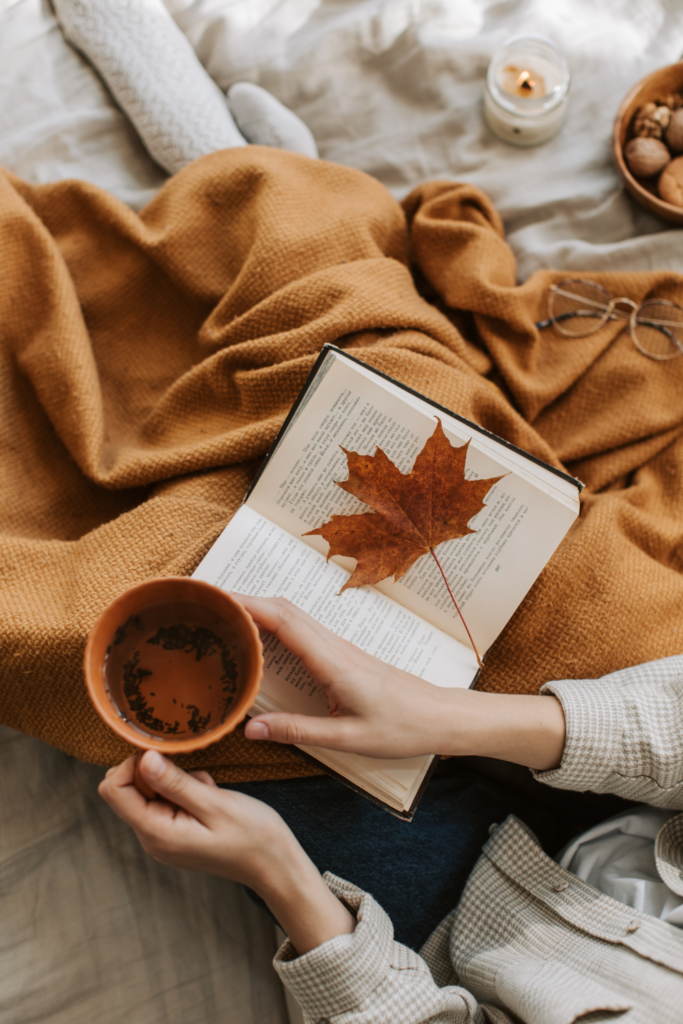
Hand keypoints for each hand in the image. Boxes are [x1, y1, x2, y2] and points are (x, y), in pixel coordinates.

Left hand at [99, 751, 354, 953]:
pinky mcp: (177, 833)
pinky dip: (185, 790)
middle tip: (190, 771)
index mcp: (157, 833)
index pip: (113, 790)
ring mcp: (164, 837)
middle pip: (127, 790)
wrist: (276, 866)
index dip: (130, 764)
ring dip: (174, 780)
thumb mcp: (215, 804)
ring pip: (149, 792)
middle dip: (154, 771)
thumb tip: (142, 758)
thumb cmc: (253, 836)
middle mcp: (153, 838)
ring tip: (207, 789)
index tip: (163, 752)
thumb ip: (175, 783)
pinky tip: (210, 797)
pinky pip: (167, 800)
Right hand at [236, 595, 565, 769]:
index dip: (247, 605)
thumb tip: (251, 728)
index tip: (215, 599)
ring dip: (257, 608)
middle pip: (282, 608)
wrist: (441, 716)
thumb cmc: (402, 727)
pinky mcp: (341, 654)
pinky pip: (300, 629)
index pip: (282, 620)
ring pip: (291, 615)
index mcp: (331, 660)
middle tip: (205, 604)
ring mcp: (338, 647)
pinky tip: (259, 638)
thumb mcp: (348, 738)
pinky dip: (274, 623)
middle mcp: (333, 646)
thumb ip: (298, 731)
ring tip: (222, 616)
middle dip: (243, 600)